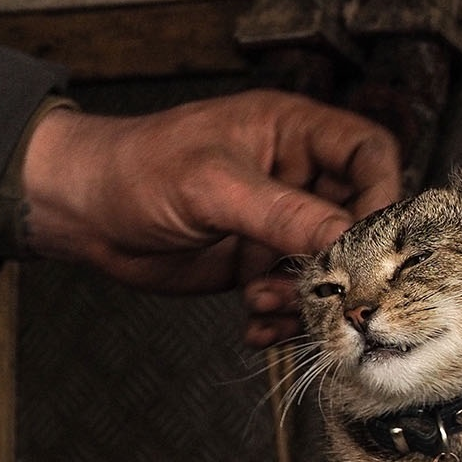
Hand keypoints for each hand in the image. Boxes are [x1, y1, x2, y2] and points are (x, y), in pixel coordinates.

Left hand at [18, 90, 400, 346]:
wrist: (81, 211)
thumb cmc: (136, 169)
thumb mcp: (213, 186)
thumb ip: (284, 214)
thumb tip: (346, 241)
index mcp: (292, 133)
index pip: (369, 154)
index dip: (381, 195)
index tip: (365, 242)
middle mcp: (293, 176)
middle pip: (357, 219)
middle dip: (340, 262)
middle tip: (316, 290)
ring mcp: (276, 223)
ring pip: (326, 266)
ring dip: (306, 298)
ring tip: (263, 304)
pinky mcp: (256, 262)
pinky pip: (292, 295)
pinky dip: (280, 319)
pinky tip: (253, 327)